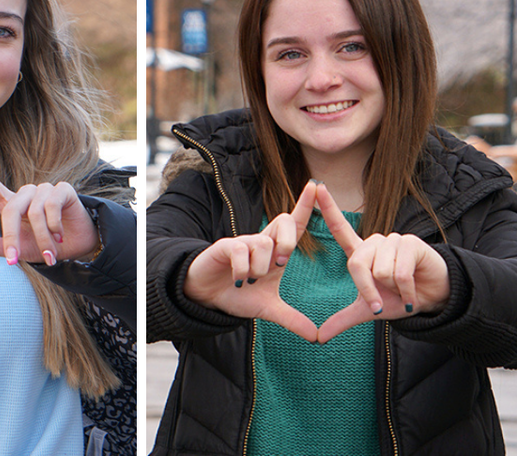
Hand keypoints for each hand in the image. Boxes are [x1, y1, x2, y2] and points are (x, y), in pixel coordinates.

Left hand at [0, 141, 99, 264]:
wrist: (76, 248)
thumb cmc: (43, 246)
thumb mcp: (15, 250)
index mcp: (10, 203)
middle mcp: (26, 193)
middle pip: (11, 208)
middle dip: (13, 237)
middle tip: (16, 260)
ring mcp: (45, 189)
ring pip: (35, 212)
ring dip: (42, 237)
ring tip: (50, 252)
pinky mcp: (63, 189)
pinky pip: (52, 206)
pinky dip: (54, 226)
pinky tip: (60, 236)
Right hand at [183, 180, 318, 341]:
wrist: (206, 297)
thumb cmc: (237, 294)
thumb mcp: (267, 309)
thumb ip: (291, 319)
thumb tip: (316, 337)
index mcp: (275, 251)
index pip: (294, 225)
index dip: (306, 206)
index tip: (316, 185)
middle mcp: (260, 242)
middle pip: (284, 222)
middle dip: (288, 240)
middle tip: (281, 264)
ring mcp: (242, 243)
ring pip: (264, 243)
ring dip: (261, 267)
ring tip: (250, 280)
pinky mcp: (225, 247)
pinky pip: (241, 250)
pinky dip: (243, 268)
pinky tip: (239, 279)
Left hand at [316, 183, 449, 342]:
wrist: (431, 300)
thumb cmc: (398, 299)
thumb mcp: (370, 311)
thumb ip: (344, 320)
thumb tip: (319, 337)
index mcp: (360, 253)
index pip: (340, 228)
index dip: (328, 208)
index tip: (315, 187)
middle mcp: (374, 243)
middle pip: (357, 264)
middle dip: (368, 289)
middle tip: (381, 301)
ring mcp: (393, 241)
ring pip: (380, 270)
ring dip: (392, 289)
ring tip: (401, 287)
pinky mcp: (410, 244)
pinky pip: (399, 272)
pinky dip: (405, 289)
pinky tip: (412, 290)